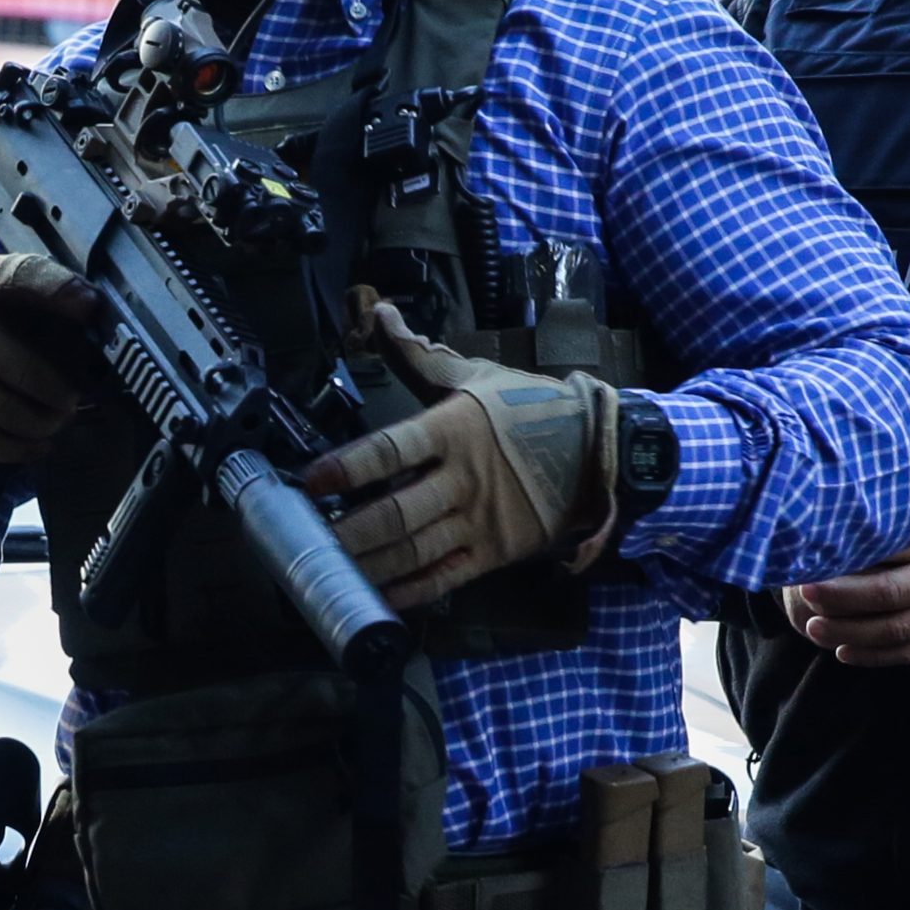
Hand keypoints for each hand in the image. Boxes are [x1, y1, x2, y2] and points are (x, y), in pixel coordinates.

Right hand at [0, 253, 99, 463]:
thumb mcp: (12, 283)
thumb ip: (51, 288)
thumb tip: (93, 309)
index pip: (23, 276)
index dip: (60, 290)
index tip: (90, 307)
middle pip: (20, 367)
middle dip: (58, 393)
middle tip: (75, 402)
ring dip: (39, 423)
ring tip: (58, 421)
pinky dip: (13, 447)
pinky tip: (37, 445)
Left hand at [300, 299, 618, 609]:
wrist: (598, 448)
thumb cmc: (530, 410)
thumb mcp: (475, 376)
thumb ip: (419, 355)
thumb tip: (380, 314)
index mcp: (455, 430)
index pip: (393, 448)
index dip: (350, 466)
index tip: (313, 480)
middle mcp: (464, 478)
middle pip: (397, 512)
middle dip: (349, 530)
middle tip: (311, 539)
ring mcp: (480, 519)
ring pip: (415, 550)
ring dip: (369, 564)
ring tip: (332, 569)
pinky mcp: (495, 550)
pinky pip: (445, 576)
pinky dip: (409, 591)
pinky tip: (377, 595)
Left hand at [785, 476, 909, 666]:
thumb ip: (901, 497)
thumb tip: (839, 490)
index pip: (889, 550)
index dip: (849, 557)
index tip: (812, 557)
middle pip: (888, 595)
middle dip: (842, 599)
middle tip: (805, 595)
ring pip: (897, 630)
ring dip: (851, 634)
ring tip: (814, 628)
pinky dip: (877, 657)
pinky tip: (845, 652)